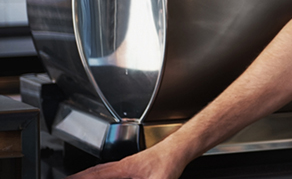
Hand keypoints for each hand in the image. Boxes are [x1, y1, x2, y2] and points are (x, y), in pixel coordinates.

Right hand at [66, 144, 187, 178]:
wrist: (179, 149)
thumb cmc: (169, 162)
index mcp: (123, 168)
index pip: (95, 175)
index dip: (79, 178)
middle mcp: (122, 165)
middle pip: (94, 171)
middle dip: (79, 177)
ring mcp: (127, 165)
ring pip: (101, 170)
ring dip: (89, 175)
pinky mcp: (133, 166)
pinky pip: (109, 170)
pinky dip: (100, 174)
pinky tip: (103, 177)